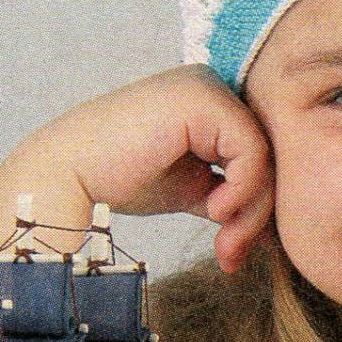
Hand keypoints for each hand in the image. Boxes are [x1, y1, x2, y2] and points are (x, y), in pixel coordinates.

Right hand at [0, 66, 273, 274]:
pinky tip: (214, 210)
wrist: (67, 174)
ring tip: (224, 240)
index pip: (261, 155)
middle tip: (231, 256)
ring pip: (266, 155)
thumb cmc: (120, 180)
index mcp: (213, 103)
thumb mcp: (193, 189)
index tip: (234, 252)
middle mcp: (215, 85)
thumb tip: (274, 228)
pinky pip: (251, 151)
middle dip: (257, 214)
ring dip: (251, 209)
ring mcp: (210, 87)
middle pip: (269, 155)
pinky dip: (243, 189)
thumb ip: (232, 196)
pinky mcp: (204, 99)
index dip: (257, 207)